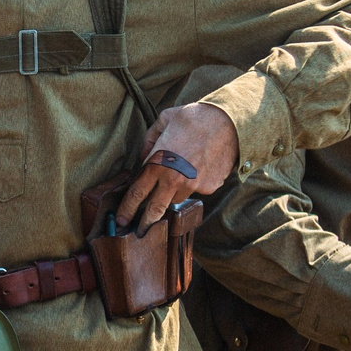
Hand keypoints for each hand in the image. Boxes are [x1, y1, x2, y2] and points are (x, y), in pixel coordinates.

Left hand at [116, 103, 240, 228]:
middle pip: (154, 210)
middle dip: (145, 223)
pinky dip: (195, 183)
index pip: (137, 193)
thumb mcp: (165, 120)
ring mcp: (192, 186)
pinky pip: (197, 190)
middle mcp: (173, 179)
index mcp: (157, 163)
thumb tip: (144, 156)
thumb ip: (150, 140)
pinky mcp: (209, 188)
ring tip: (180, 175)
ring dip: (173, 193)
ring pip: (176, 198)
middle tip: (139, 232)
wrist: (229, 122)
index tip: (121, 219)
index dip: (127, 209)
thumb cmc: (194, 118)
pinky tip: (201, 166)